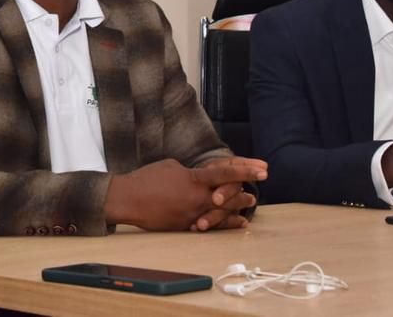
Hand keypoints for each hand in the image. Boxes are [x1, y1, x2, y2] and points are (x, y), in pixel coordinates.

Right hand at [105, 157, 266, 231]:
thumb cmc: (147, 178)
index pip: (226, 173)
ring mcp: (193, 214)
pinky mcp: (186, 226)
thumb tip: (200, 176)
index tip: (263, 169)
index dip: (246, 170)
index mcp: (194, 179)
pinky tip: (237, 223)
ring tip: (251, 203)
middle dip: (246, 190)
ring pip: (223, 213)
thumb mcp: (171, 166)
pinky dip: (225, 223)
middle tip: (260, 185)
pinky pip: (211, 225)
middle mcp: (197, 198)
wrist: (128, 199)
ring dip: (238, 208)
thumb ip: (191, 172)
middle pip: (230, 195)